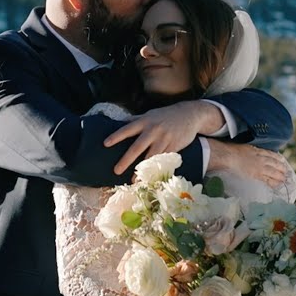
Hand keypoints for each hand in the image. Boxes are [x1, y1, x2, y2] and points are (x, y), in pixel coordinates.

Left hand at [104, 102, 222, 174]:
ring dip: (141, 170)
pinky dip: (156, 170)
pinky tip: (150, 178)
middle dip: (126, 160)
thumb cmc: (166, 115)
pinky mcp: (174, 147)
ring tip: (134, 181)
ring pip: (151, 157)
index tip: (105, 144)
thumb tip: (119, 123)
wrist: (190, 114)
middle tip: (116, 170)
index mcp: (146, 121)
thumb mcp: (151, 114)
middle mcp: (154, 130)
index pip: (128, 129)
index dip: (116, 136)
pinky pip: (163, 161)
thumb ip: (136, 120)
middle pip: (137, 147)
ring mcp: (164, 139)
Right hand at [206, 141, 291, 187]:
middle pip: (275, 164)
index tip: (282, 161)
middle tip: (286, 172)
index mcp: (258, 151)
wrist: (228, 156)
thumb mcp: (245, 147)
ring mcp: (260, 167)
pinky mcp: (256, 175)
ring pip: (274, 172)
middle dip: (282, 168)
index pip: (272, 155)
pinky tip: (277, 185)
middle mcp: (261, 159)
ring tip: (284, 179)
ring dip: (280, 176)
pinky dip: (273, 182)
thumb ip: (251, 151)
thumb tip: (251, 153)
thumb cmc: (231, 151)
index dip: (278, 159)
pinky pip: (267, 180)